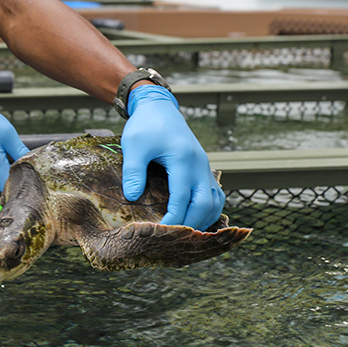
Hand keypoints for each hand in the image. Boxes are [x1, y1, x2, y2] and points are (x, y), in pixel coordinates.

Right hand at [0, 102, 28, 190]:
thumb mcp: (6, 133)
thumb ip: (21, 152)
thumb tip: (34, 165)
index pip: (11, 188)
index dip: (25, 187)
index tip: (35, 181)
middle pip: (8, 185)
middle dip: (21, 177)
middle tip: (31, 165)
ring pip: (2, 180)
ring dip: (11, 172)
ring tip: (14, 156)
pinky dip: (2, 169)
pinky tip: (4, 156)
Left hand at [120, 85, 223, 228]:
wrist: (159, 107)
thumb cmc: (146, 125)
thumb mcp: (134, 145)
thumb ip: (133, 171)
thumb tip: (132, 197)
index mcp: (182, 159)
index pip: (182, 198)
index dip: (174, 219)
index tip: (161, 233)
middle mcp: (199, 165)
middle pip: (205, 203)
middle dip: (191, 225)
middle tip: (174, 239)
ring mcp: (204, 166)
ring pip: (215, 201)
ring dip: (204, 219)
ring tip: (187, 235)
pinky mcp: (203, 168)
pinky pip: (215, 193)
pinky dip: (209, 209)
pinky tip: (196, 219)